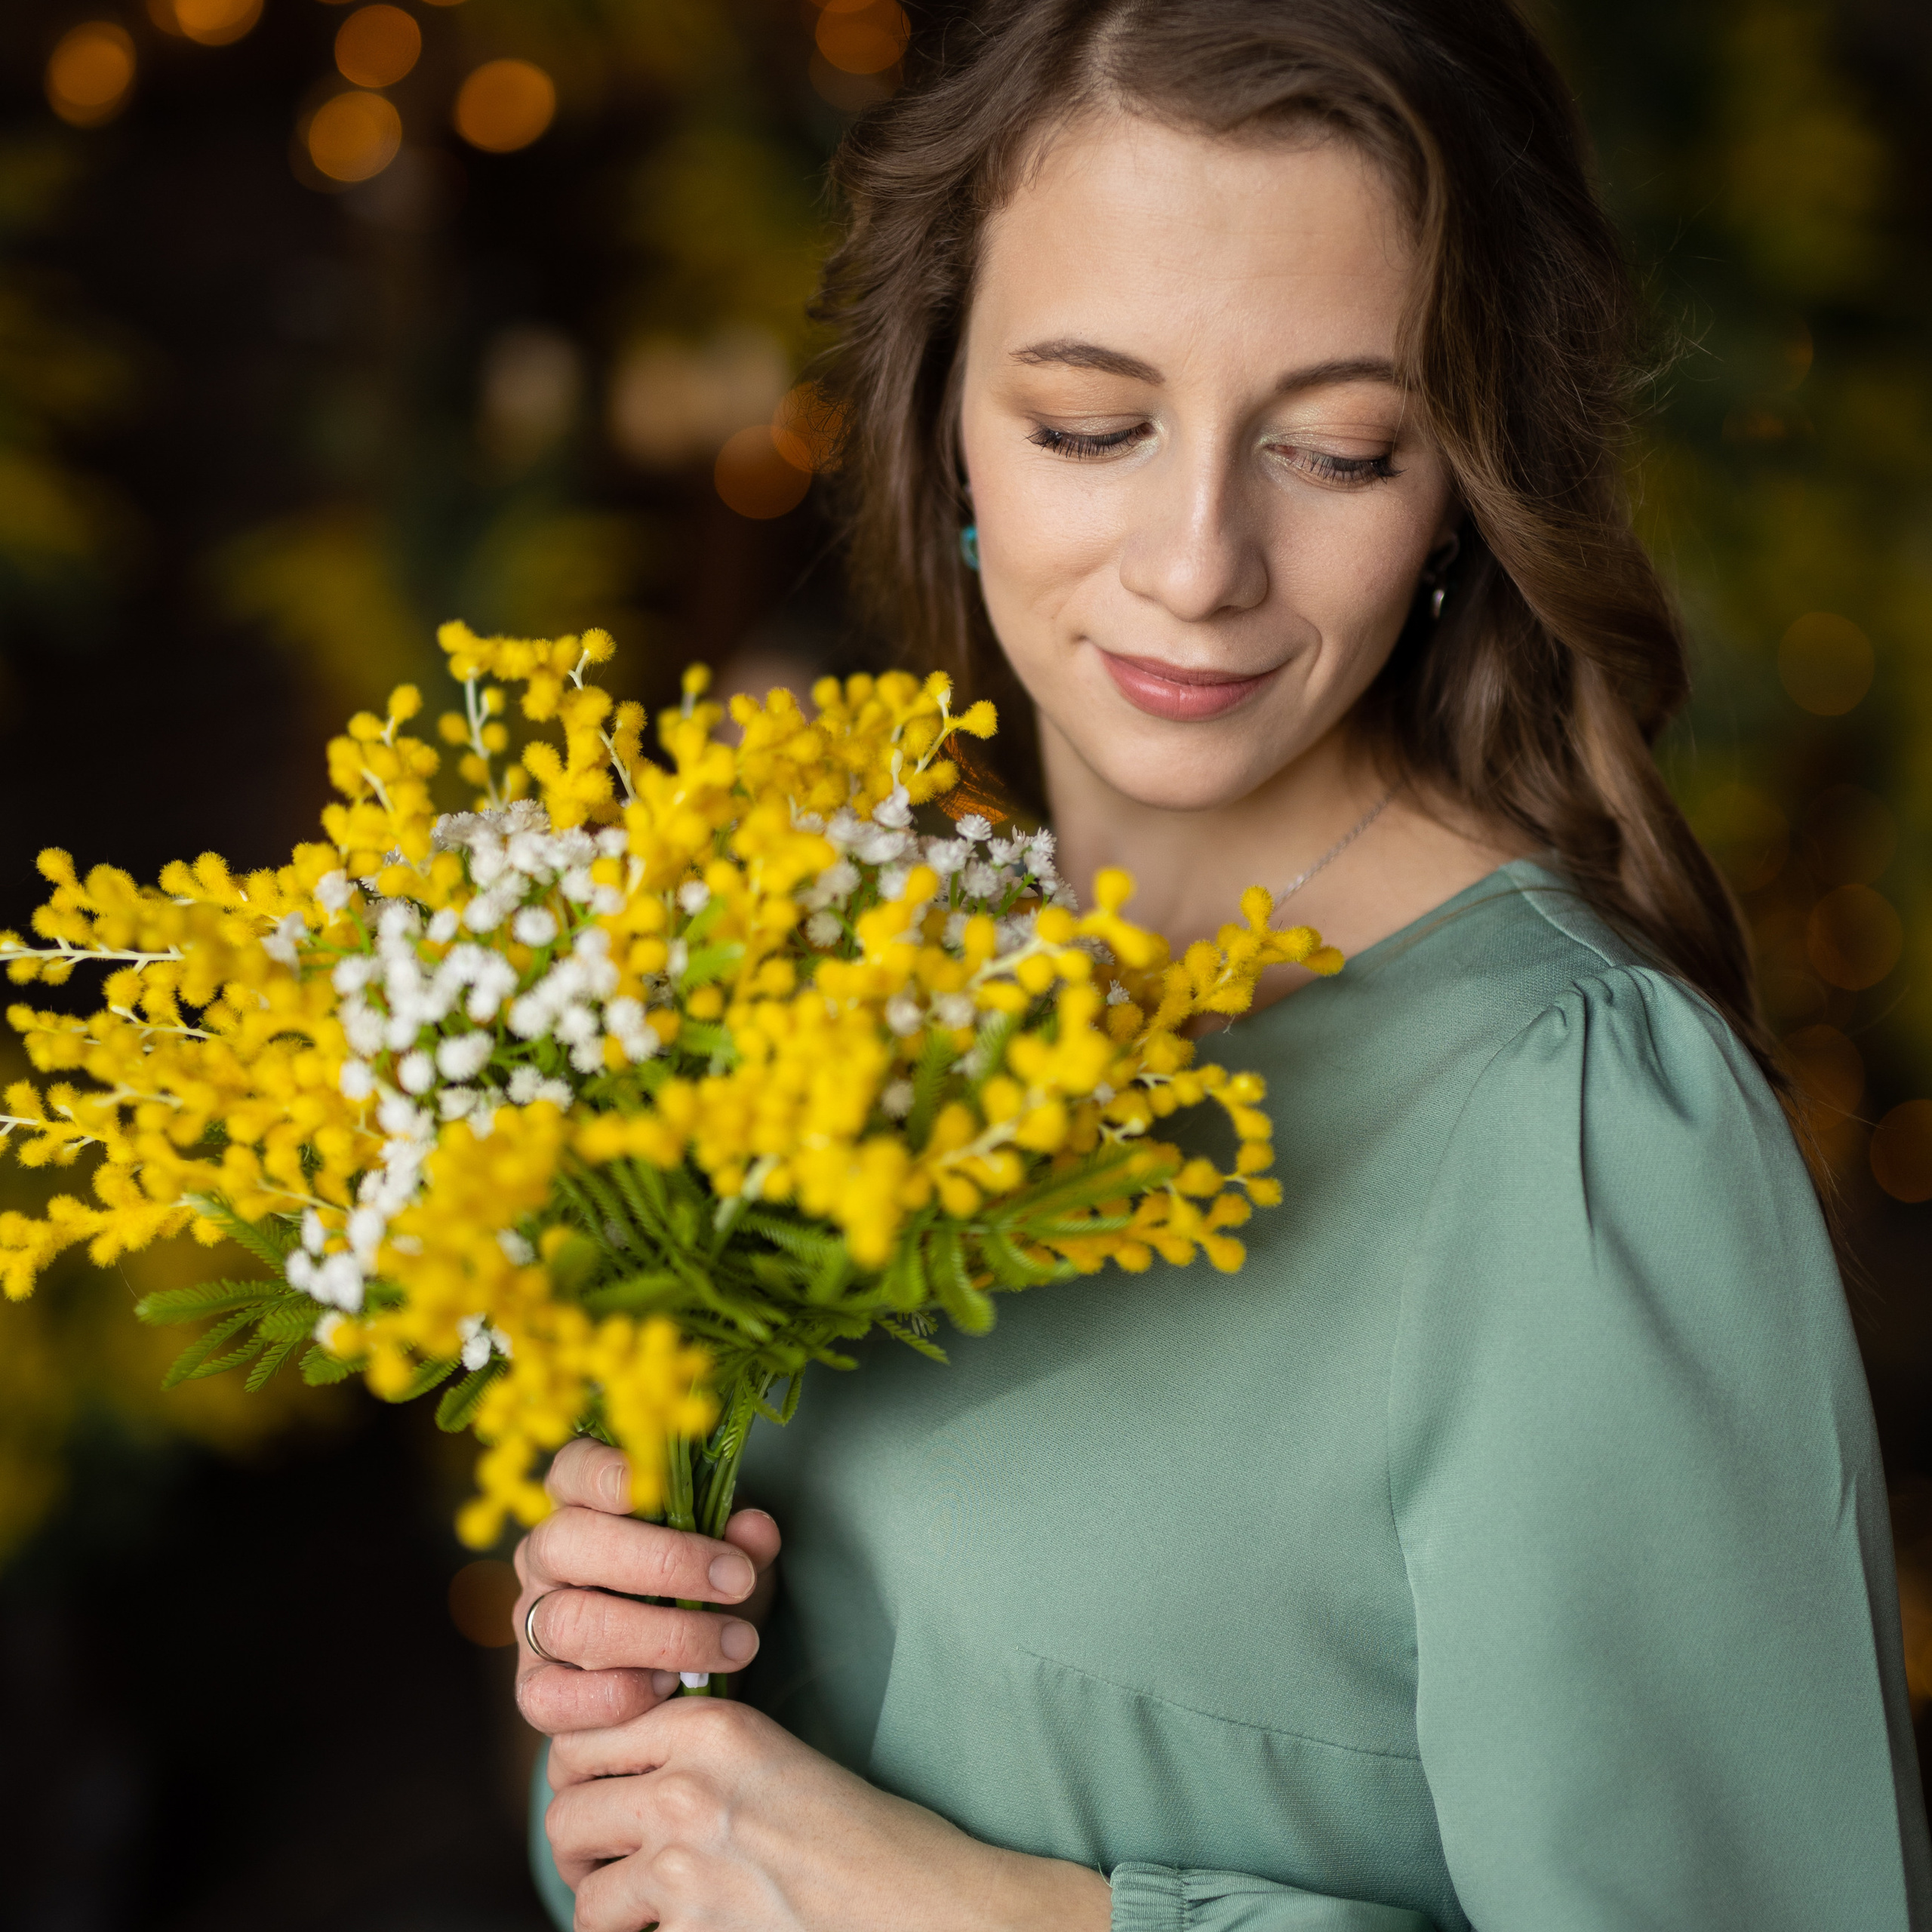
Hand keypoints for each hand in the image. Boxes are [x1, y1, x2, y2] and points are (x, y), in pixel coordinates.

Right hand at [514, 1438, 782, 1735]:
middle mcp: (544, 1558)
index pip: (573, 1469)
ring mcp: (531, 1625)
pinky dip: (616, 1695)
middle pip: (567, 1542)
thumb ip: (743, 1543)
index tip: (649, 1487)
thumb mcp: (731, 1560)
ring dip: (660, 1637)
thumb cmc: (700, 1593)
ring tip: (728, 1646)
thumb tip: (754, 1530)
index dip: (601, 1472)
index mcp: (582, 1504)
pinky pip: (551, 1699)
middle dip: (659, 1561)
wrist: (678, 1674)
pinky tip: (668, 1687)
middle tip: (735, 1582)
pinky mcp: (535, 1691)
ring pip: (567, 1622)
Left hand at [546, 1696, 1111, 1931]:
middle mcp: (686, 1785)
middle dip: (579, 1851)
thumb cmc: (853, 1828)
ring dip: (607, 1910)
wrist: (913, 1897)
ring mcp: (684, 1866)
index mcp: (708, 1725)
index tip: (597, 1800)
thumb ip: (689, 1752)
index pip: (581, 1738)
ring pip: (585, 1895)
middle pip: (565, 1815)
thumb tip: (610, 1774)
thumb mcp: (766, 1753)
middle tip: (607, 1869)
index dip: (577, 1775)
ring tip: (645, 1914)